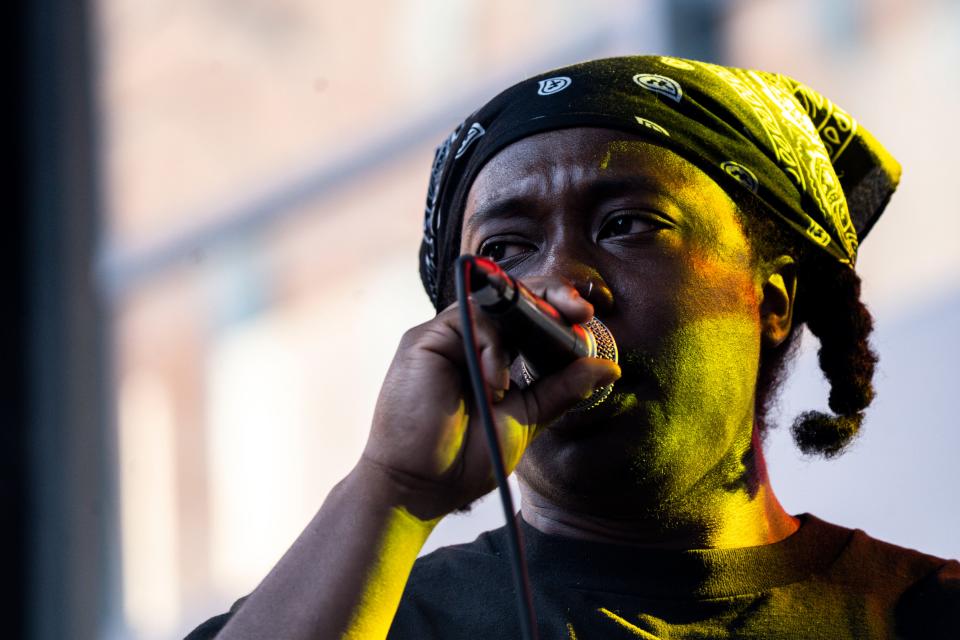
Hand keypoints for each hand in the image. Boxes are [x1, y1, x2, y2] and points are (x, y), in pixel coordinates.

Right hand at [360, 276, 620, 519]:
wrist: (418, 488)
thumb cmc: (462, 459)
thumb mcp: (525, 419)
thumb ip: (561, 390)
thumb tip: (609, 368)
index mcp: (491, 356)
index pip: (528, 318)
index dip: (558, 311)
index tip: (588, 320)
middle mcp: (468, 340)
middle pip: (512, 298)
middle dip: (551, 296)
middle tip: (580, 311)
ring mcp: (445, 338)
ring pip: (491, 302)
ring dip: (523, 324)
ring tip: (534, 363)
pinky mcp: (424, 341)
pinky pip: (467, 319)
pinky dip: (491, 346)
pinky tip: (495, 384)